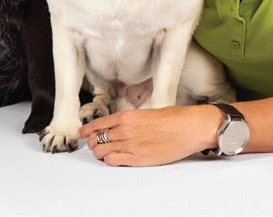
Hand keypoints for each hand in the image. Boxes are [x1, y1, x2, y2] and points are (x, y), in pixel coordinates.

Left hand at [78, 105, 221, 166]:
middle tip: (96, 144)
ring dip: (100, 153)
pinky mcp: (138, 158)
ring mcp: (131, 144)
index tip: (82, 133)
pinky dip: (110, 160)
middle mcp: (125, 130)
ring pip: (102, 151)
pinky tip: (115, 158)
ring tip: (105, 152)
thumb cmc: (176, 119)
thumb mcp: (149, 112)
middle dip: (94, 142)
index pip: (98, 124)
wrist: (190, 128)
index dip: (87, 130)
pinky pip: (113, 161)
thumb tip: (122, 127)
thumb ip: (132, 120)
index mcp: (128, 116)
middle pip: (97, 139)